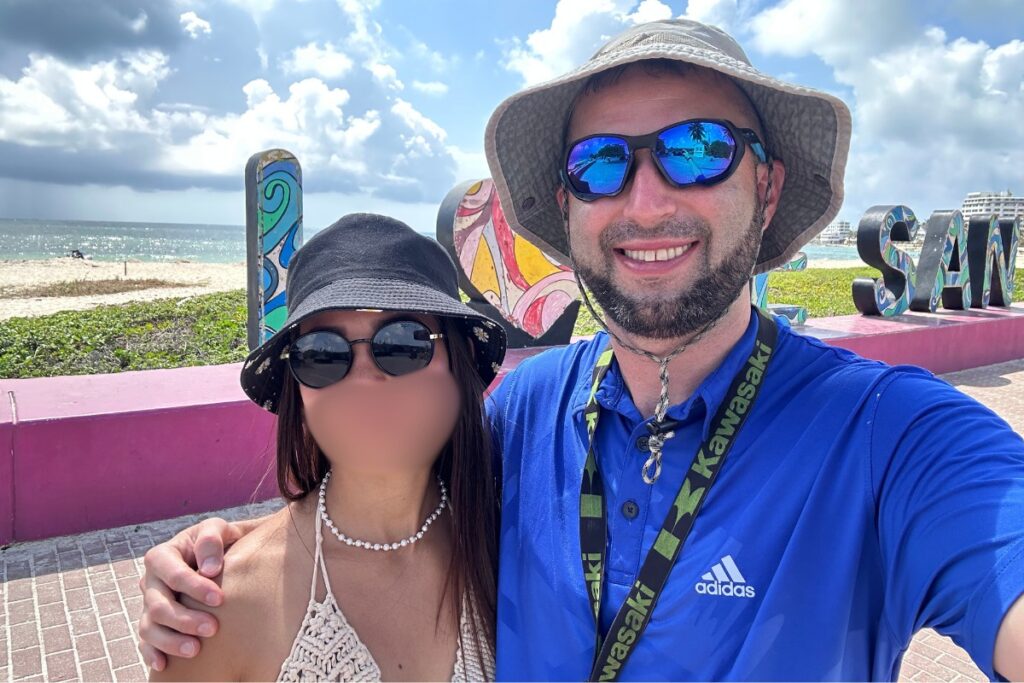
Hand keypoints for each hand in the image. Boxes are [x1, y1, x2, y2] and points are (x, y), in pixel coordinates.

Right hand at [136, 515, 259, 670]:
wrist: (221, 554)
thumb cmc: (218, 541)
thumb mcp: (216, 528)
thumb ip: (211, 539)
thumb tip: (210, 569)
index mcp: (162, 556)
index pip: (173, 574)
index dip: (194, 587)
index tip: (219, 599)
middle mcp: (151, 582)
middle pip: (158, 605)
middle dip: (184, 619)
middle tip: (213, 629)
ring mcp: (150, 604)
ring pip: (149, 628)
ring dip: (170, 641)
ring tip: (195, 650)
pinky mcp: (154, 623)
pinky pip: (146, 642)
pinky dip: (152, 653)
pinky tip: (164, 664)